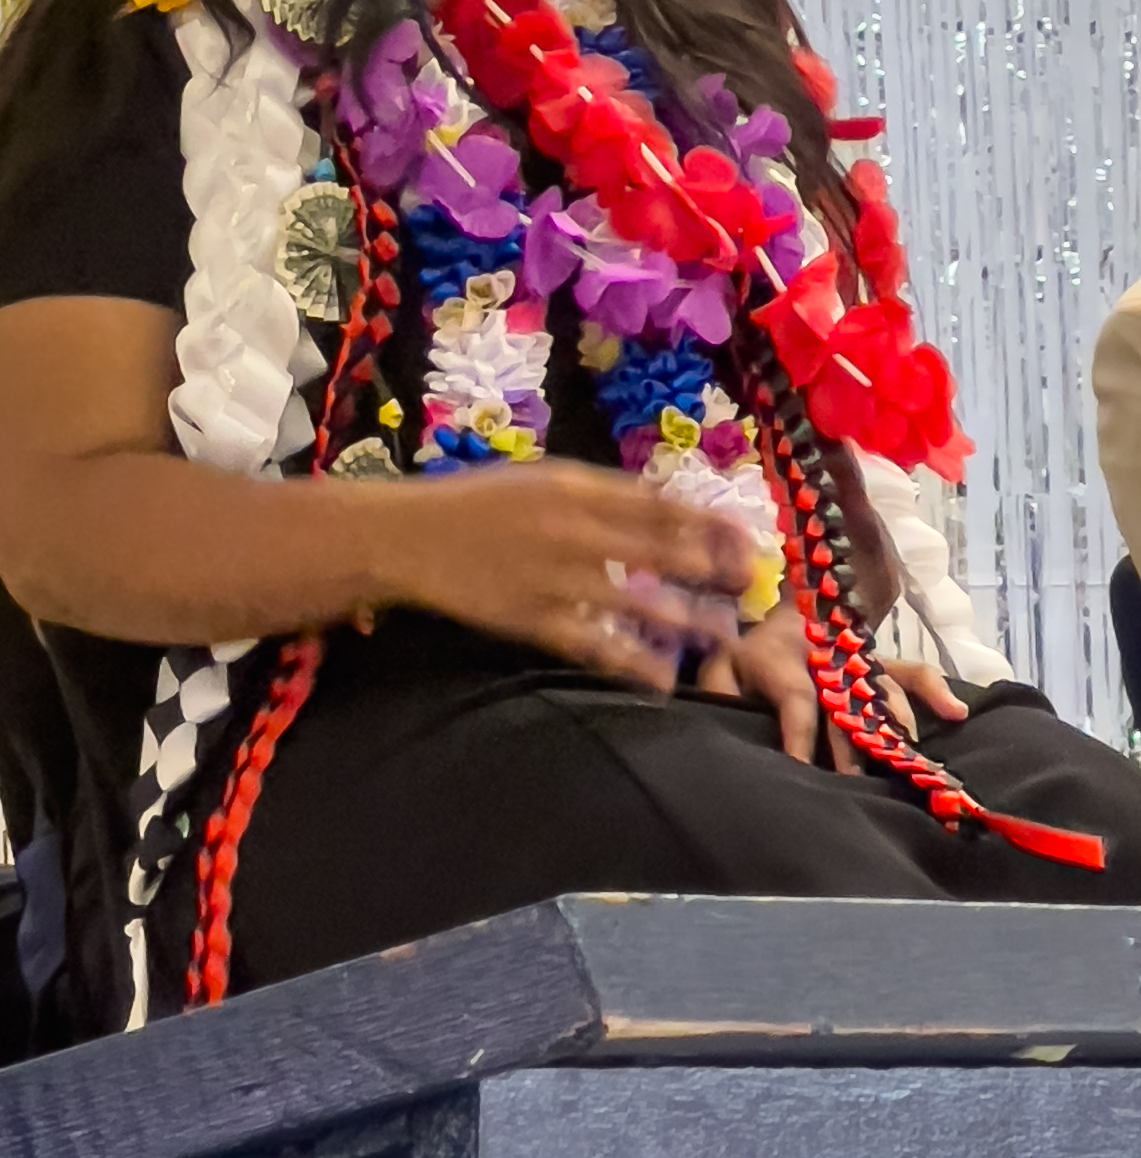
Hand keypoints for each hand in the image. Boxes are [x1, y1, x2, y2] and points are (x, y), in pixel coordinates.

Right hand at [384, 462, 755, 692]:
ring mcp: (558, 579)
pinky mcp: (536, 620)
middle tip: (750, 583)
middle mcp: (575, 530)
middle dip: (714, 568)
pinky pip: (597, 646)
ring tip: (721, 635)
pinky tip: (662, 678)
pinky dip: (633, 662)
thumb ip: (593, 495)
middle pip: (664, 551)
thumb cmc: (471, 504)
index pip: (661, 505)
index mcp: (576, 488)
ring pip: (641, 602)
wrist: (406, 537)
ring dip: (687, 619)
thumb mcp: (536, 479)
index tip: (747, 537)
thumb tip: (653, 507)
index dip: (710, 524)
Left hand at [697, 604, 970, 763]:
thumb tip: (718, 725)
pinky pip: (912, 672)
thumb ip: (718, 695)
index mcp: (778, 658)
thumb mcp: (718, 670)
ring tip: (909, 758)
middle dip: (854, 740)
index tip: (803, 769)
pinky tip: (958, 712)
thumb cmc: (747, 656)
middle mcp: (823, 657)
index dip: (800, 734)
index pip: (795, 699)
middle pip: (846, 699)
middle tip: (858, 780)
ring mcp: (856, 658)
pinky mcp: (879, 662)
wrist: (781, 609)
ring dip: (896, 723)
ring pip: (884, 688)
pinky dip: (936, 691)